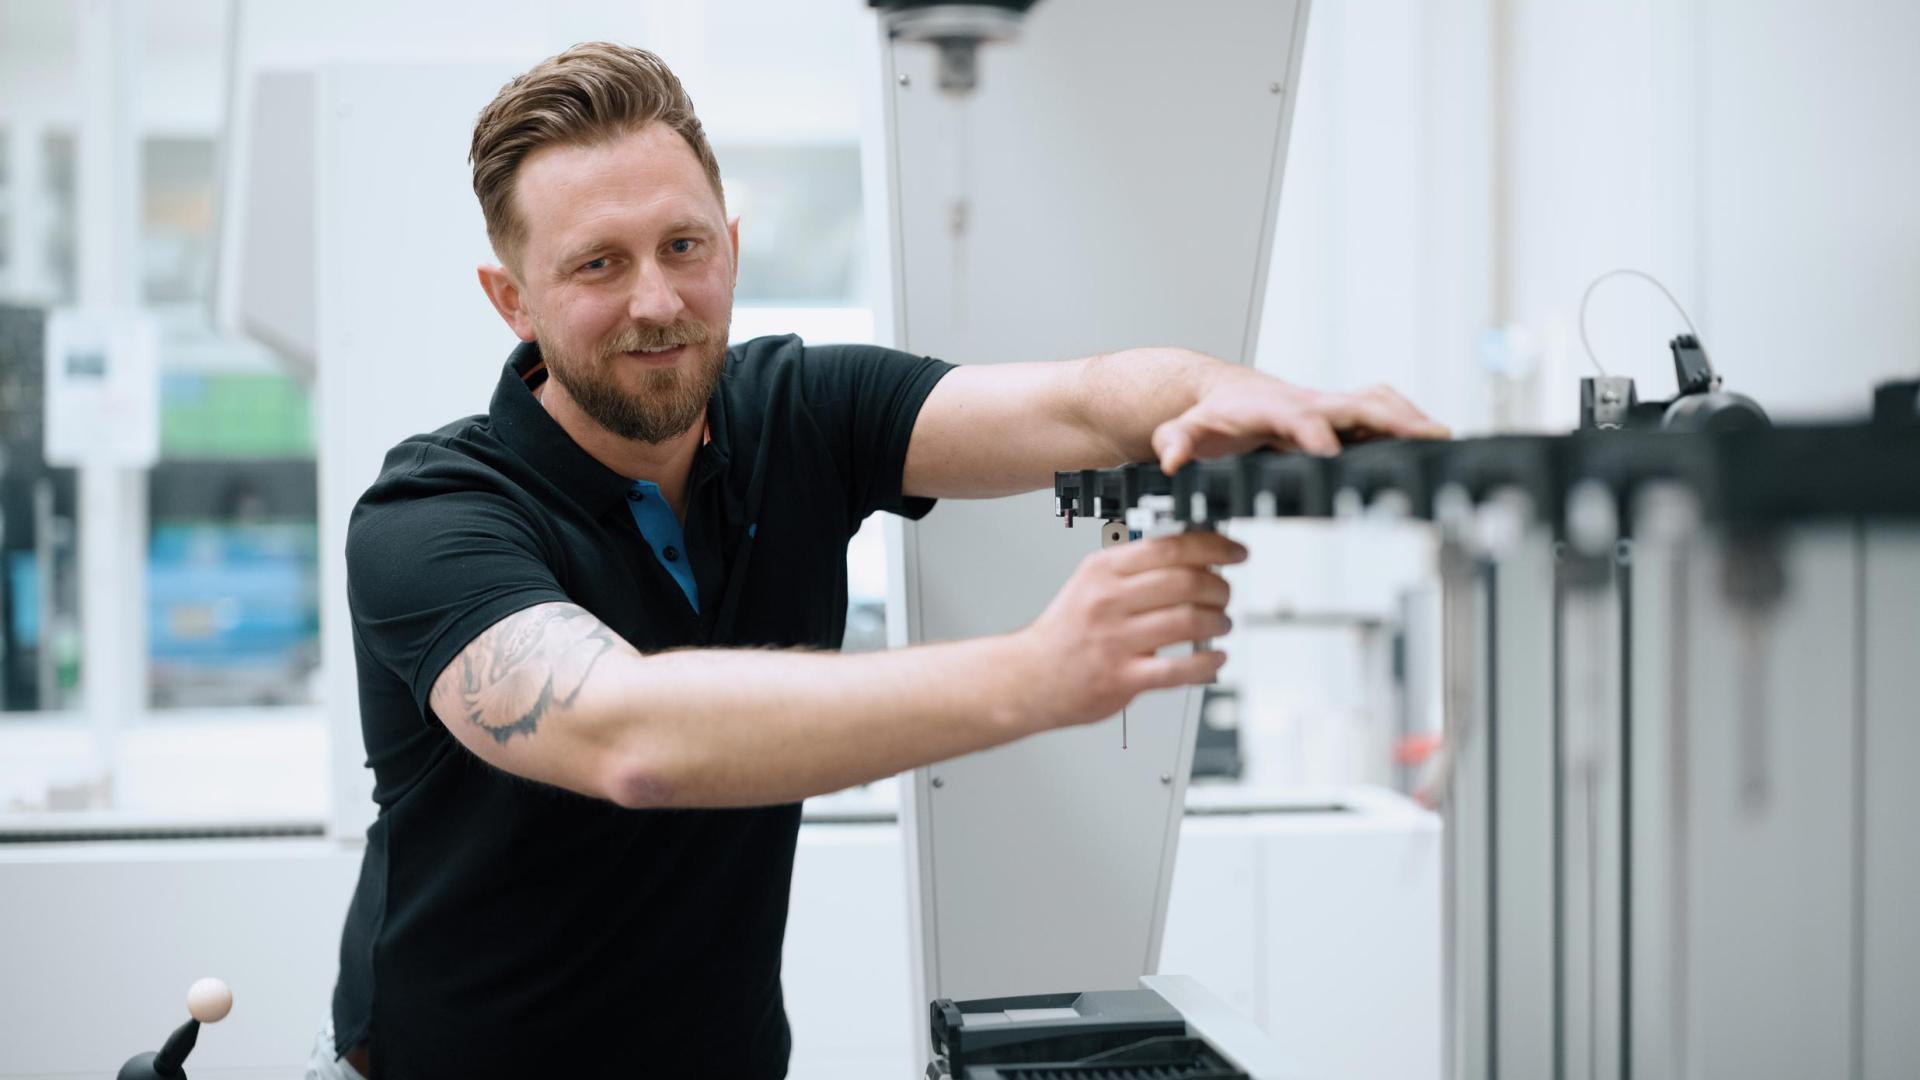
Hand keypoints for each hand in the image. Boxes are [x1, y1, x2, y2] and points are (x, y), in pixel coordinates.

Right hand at [1010, 531, 1245, 732]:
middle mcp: (1107, 601)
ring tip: (1220, 625)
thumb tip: (1195, 559)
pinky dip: (1207, 663)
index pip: (1170, 547)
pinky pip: (1179, 669)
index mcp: (1103, 570)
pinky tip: (1214, 659)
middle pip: (1186, 582)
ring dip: (1218, 622)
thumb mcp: (1091, 584)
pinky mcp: (1121, 678)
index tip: (1235, 552)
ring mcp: (1114, 640)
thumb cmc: (1066, 632)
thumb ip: (1136, 570)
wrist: (1029, 676)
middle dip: (1220, 588)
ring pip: (1188, 621)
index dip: (1214, 546)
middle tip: (1225, 594)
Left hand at [1151, 369, 1449, 473]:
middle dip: (1391, 419)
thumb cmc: (1211, 415)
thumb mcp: (1187, 429)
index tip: (1333, 452)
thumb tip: (1170, 460)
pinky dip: (1407, 421)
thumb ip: (1176, 443)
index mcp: (1273, 408)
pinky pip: (1380, 412)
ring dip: (1410, 418)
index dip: (1317, 435)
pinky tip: (1433, 442)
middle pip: (1356, 405)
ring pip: (1376, 403)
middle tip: (1425, 437)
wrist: (1221, 394)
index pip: (1301, 419)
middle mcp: (1308, 403)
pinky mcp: (1340, 416)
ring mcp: (1328, 407)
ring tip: (1444, 439)